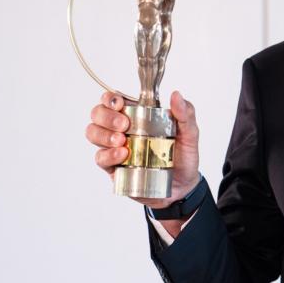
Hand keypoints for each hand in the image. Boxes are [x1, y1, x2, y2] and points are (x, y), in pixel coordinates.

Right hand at [85, 91, 201, 208]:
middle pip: (98, 114)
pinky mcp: (113, 167)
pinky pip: (100, 158)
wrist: (183, 187)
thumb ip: (186, 114)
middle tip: (124, 125)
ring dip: (103, 134)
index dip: (110, 98)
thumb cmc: (183, 157)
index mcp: (137, 115)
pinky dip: (108, 154)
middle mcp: (122, 129)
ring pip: (93, 133)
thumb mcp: (190, 134)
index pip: (113, 100)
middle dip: (106, 116)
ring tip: (121, 141)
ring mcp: (115, 148)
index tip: (119, 104)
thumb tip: (176, 95)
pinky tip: (122, 154)